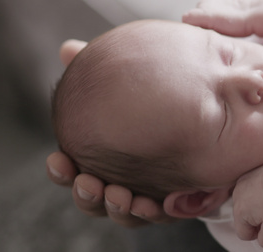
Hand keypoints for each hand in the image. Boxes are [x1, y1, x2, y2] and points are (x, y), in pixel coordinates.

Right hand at [46, 40, 173, 226]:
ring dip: (115, 207)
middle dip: (86, 195)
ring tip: (118, 193)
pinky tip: (151, 202)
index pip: (73, 170)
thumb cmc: (152, 102)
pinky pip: (160, 214)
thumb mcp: (127, 85)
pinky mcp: (172, 201)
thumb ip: (98, 73)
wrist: (203, 114)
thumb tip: (68, 49)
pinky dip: (151, 212)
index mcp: (101, 158)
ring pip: (123, 212)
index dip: (62, 170)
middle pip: (93, 198)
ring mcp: (144, 194)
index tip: (59, 159)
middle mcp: (119, 180)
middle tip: (87, 182)